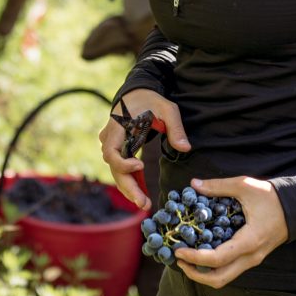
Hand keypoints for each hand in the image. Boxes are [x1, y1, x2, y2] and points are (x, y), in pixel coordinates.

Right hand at [99, 89, 189, 210]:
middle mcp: (110, 138)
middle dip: (128, 186)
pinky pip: (120, 168)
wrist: (137, 92)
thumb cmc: (151, 99)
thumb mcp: (166, 108)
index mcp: (119, 127)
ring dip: (129, 187)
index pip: (112, 152)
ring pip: (116, 170)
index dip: (123, 163)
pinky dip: (129, 181)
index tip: (140, 167)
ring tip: (144, 203)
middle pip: (113, 167)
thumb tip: (185, 149)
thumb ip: (175, 128)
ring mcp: (112, 144)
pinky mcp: (118, 149)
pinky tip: (140, 194)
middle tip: (143, 203)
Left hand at [173, 176, 288, 287]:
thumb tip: (194, 184)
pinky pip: (230, 268)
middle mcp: (251, 257)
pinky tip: (202, 252)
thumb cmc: (272, 196)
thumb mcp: (244, 186)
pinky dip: (213, 266)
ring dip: (204, 272)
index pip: (218, 259)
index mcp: (249, 242)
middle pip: (220, 279)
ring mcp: (253, 259)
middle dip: (196, 274)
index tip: (179, 251)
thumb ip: (218, 186)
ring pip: (225, 277)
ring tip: (187, 259)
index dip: (195, 257)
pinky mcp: (252, 257)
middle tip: (179, 260)